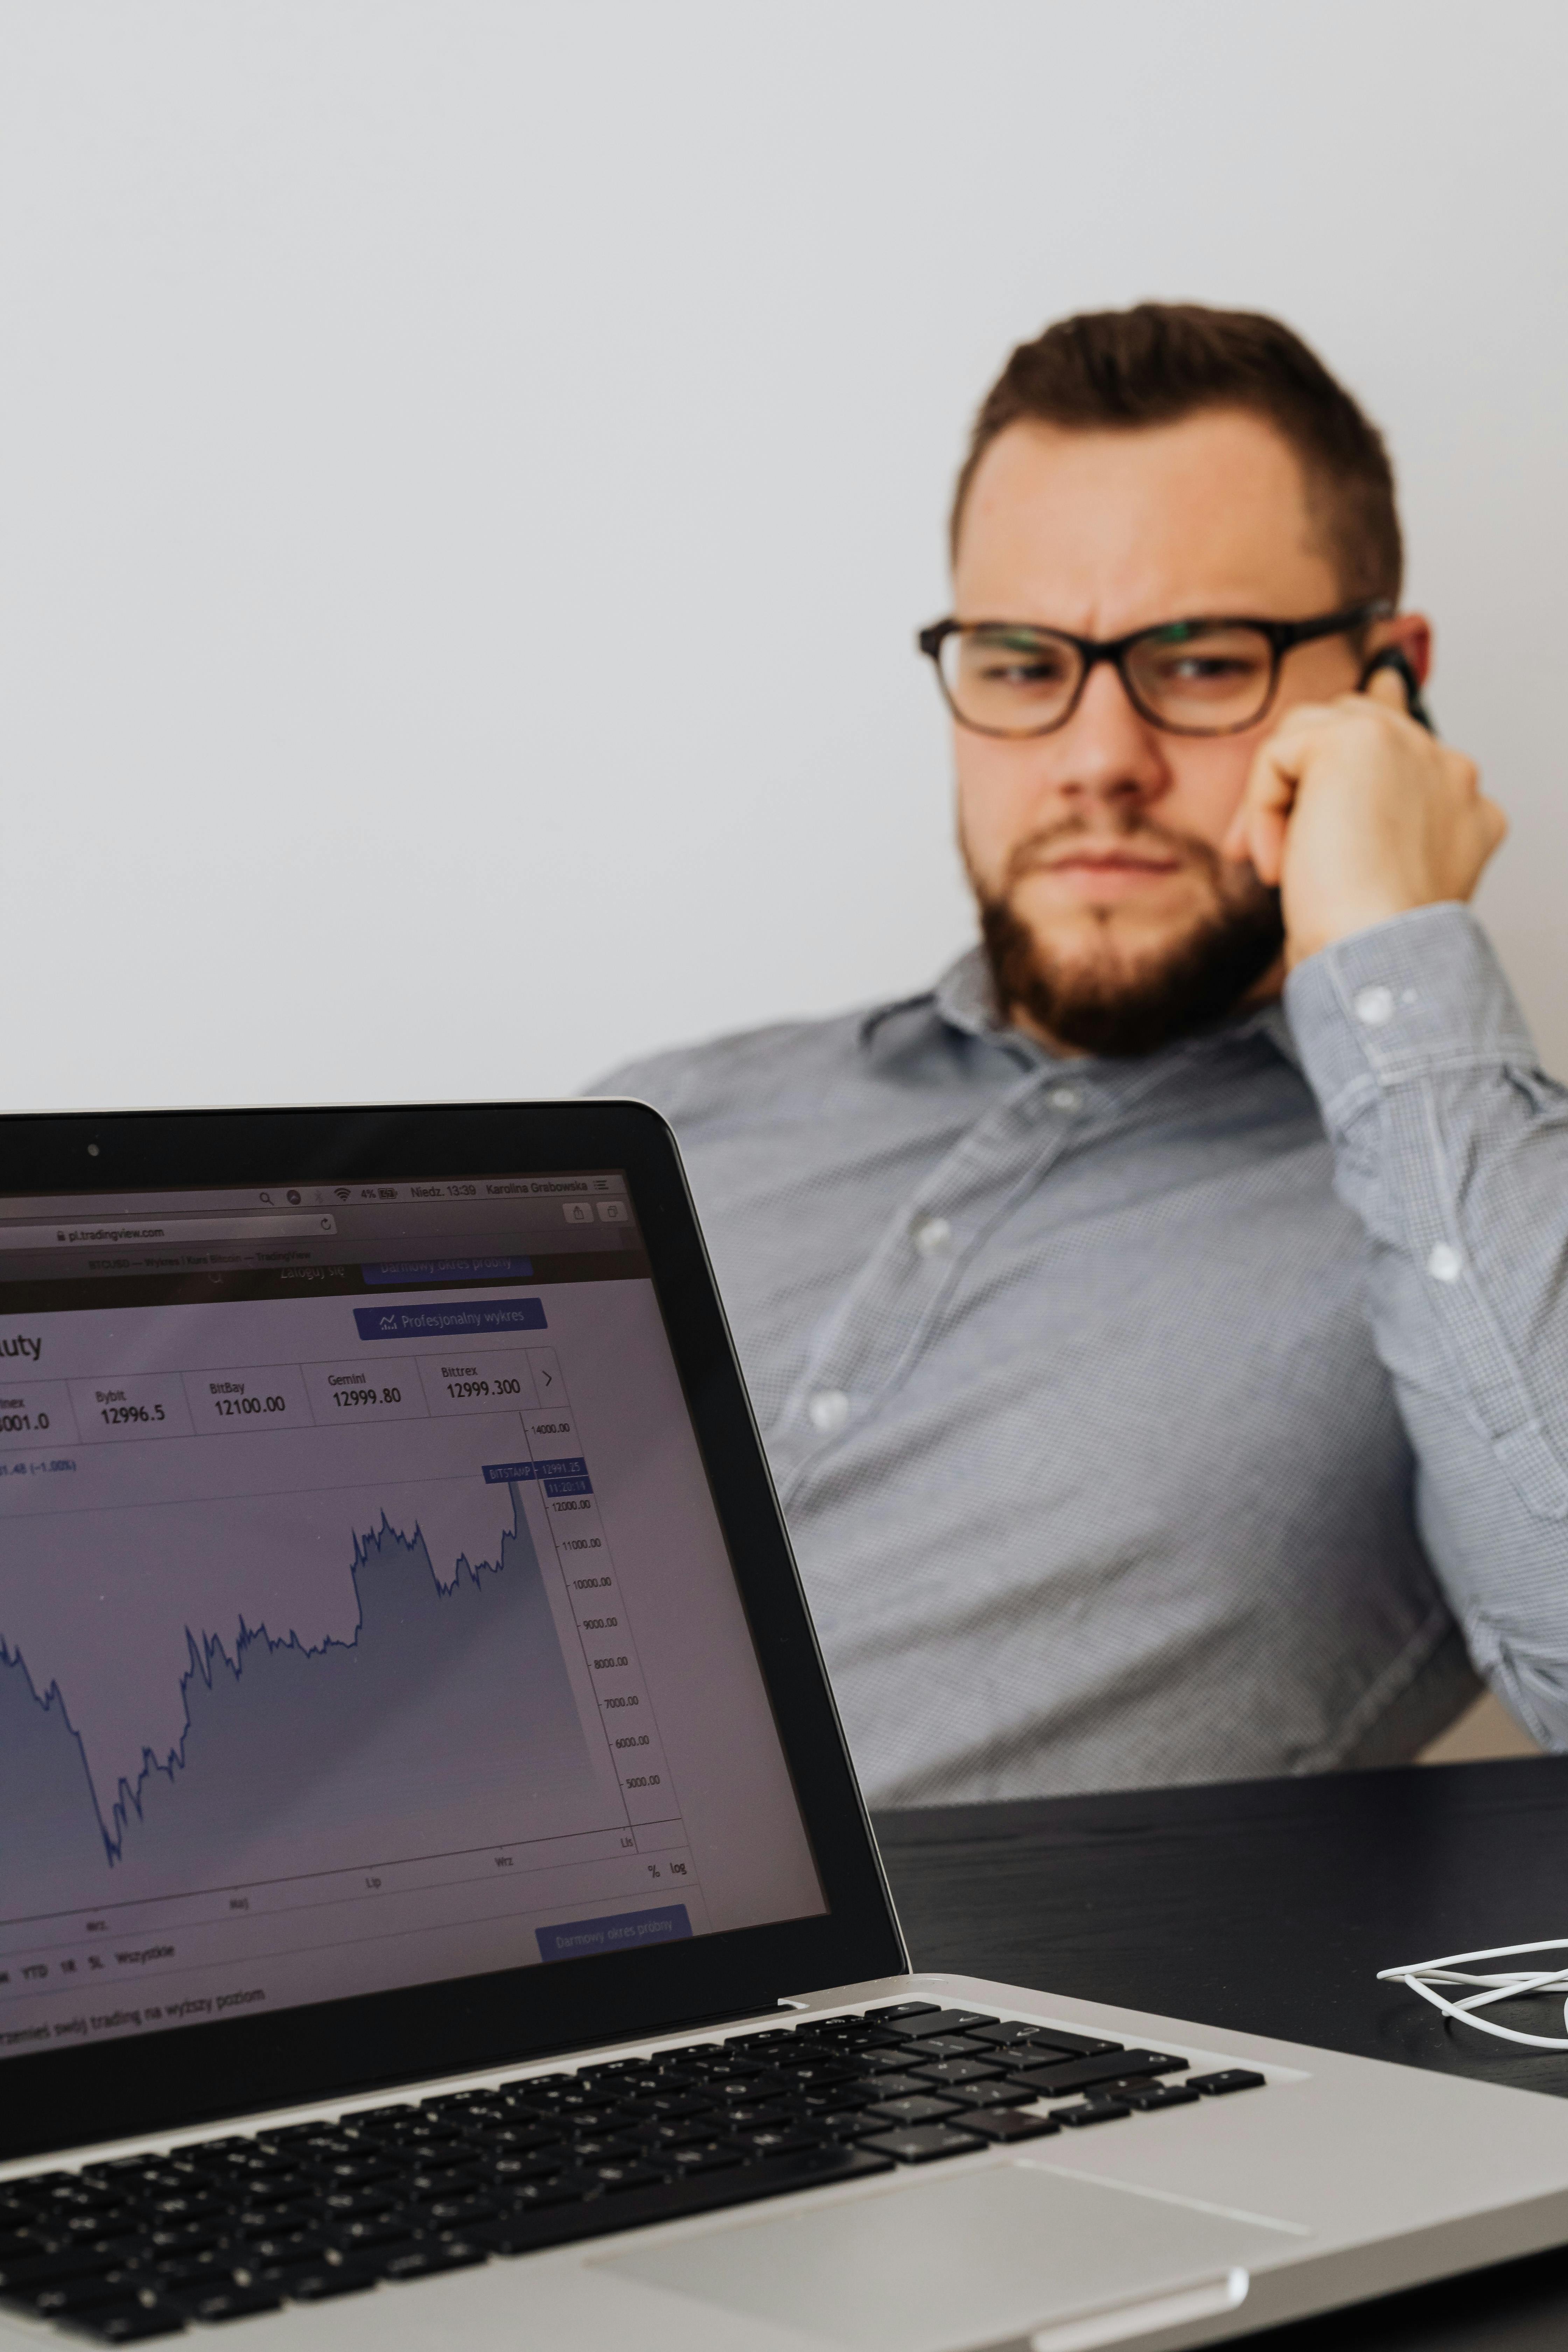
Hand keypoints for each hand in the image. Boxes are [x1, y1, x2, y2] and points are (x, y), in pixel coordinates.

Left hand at [1222, 666, 1506, 968]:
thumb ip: (1364, 821)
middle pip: (1353, 727)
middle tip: (1278, 858)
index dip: (1351, 759)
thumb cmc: (1371, 935)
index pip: (1403, 745)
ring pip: (1310, 734)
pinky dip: (1260, 810)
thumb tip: (1324, 773)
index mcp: (1460, 802)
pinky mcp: (1358, 739)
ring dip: (1277, 801)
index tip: (1317, 793)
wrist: (1380, 952)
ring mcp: (1410, 746)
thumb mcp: (1372, 874)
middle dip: (1303, 783)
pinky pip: (1279, 755)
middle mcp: (1446, 766)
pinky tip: (1277, 865)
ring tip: (1281, 866)